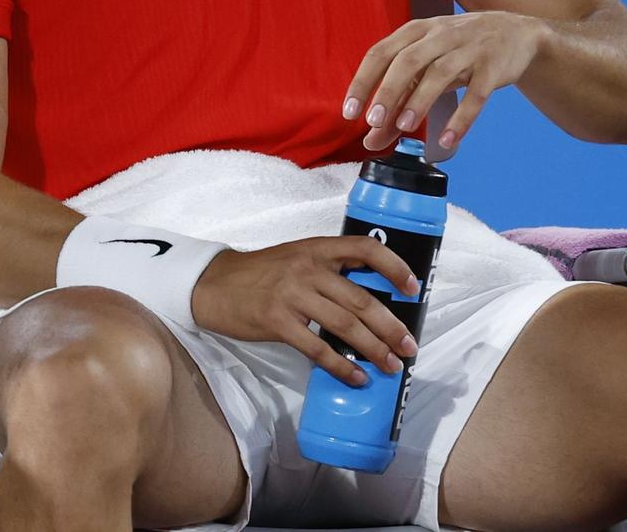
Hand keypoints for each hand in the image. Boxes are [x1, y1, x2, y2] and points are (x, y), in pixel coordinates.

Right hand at [192, 238, 420, 385]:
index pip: (364, 248)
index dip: (394, 267)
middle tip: (409, 346)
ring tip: (391, 366)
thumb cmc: (258, 274)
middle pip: (361, 299)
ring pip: (345, 325)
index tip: (413, 288)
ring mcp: (291, 295)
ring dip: (374, 349)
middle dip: (391, 327)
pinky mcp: (277, 321)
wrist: (213, 285)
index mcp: (315, 249)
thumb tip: (369, 302)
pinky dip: (342, 367)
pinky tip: (356, 377)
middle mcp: (307, 268)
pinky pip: (318, 349)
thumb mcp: (294, 259)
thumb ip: (327, 271)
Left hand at [345, 11, 544, 153]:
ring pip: (440, 74)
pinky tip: (447, 140)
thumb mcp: (427, 64)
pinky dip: (461, 118)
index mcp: (415, 31)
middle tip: (372, 120)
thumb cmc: (459, 49)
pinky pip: (476, 94)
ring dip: (419, 101)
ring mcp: (468, 49)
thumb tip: (371, 138)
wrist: (516, 31)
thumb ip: (400, 99)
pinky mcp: (493, 67)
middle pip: (407, 61)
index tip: (349, 111)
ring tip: (404, 127)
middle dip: (387, 91)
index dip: (363, 82)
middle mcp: (439, 36)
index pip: (380, 53)